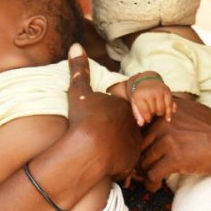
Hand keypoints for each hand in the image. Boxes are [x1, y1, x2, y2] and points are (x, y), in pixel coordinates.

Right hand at [67, 44, 141, 179]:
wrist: (88, 149)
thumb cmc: (84, 119)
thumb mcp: (79, 92)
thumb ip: (80, 70)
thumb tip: (75, 46)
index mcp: (126, 106)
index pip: (120, 109)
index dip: (107, 114)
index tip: (96, 120)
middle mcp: (135, 123)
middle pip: (125, 126)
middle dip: (114, 131)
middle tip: (97, 136)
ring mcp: (135, 143)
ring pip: (127, 144)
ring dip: (117, 148)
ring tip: (100, 151)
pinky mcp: (132, 161)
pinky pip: (126, 163)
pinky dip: (117, 163)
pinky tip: (103, 162)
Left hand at [127, 73, 175, 125]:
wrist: (147, 80)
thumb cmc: (140, 94)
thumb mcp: (135, 103)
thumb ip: (137, 114)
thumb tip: (141, 124)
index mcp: (139, 95)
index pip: (145, 112)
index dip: (147, 118)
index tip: (147, 119)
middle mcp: (149, 92)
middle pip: (153, 111)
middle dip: (152, 114)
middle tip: (151, 112)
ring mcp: (159, 91)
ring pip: (161, 110)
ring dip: (159, 113)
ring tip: (156, 111)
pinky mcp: (167, 90)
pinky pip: (170, 105)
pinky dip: (169, 112)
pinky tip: (168, 118)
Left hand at [139, 98, 210, 190]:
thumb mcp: (190, 111)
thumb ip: (171, 114)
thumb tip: (154, 120)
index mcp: (166, 112)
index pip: (142, 130)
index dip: (142, 146)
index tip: (145, 156)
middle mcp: (164, 123)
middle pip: (140, 146)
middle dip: (141, 161)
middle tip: (144, 171)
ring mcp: (169, 140)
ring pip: (145, 161)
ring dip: (145, 174)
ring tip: (149, 180)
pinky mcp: (175, 158)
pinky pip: (153, 174)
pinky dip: (151, 183)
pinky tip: (154, 186)